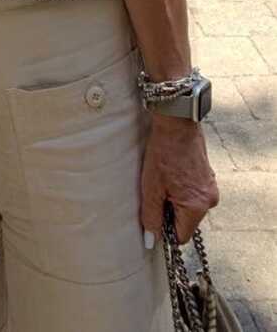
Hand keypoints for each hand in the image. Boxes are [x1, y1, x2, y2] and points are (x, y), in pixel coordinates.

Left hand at [141, 116, 218, 243]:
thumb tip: (151, 241)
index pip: (182, 236)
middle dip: (170, 211)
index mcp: (197, 207)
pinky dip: (183, 188)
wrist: (177, 123)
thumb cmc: (163, 152)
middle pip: (187, 221)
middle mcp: (210, 201)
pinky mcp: (209, 177)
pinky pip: (195, 193)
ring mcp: (212, 188)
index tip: (154, 212)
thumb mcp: (151, 186)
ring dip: (176, 199)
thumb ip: (151, 216)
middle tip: (157, 189)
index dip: (165, 229)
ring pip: (190, 207)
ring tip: (164, 178)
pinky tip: (172, 172)